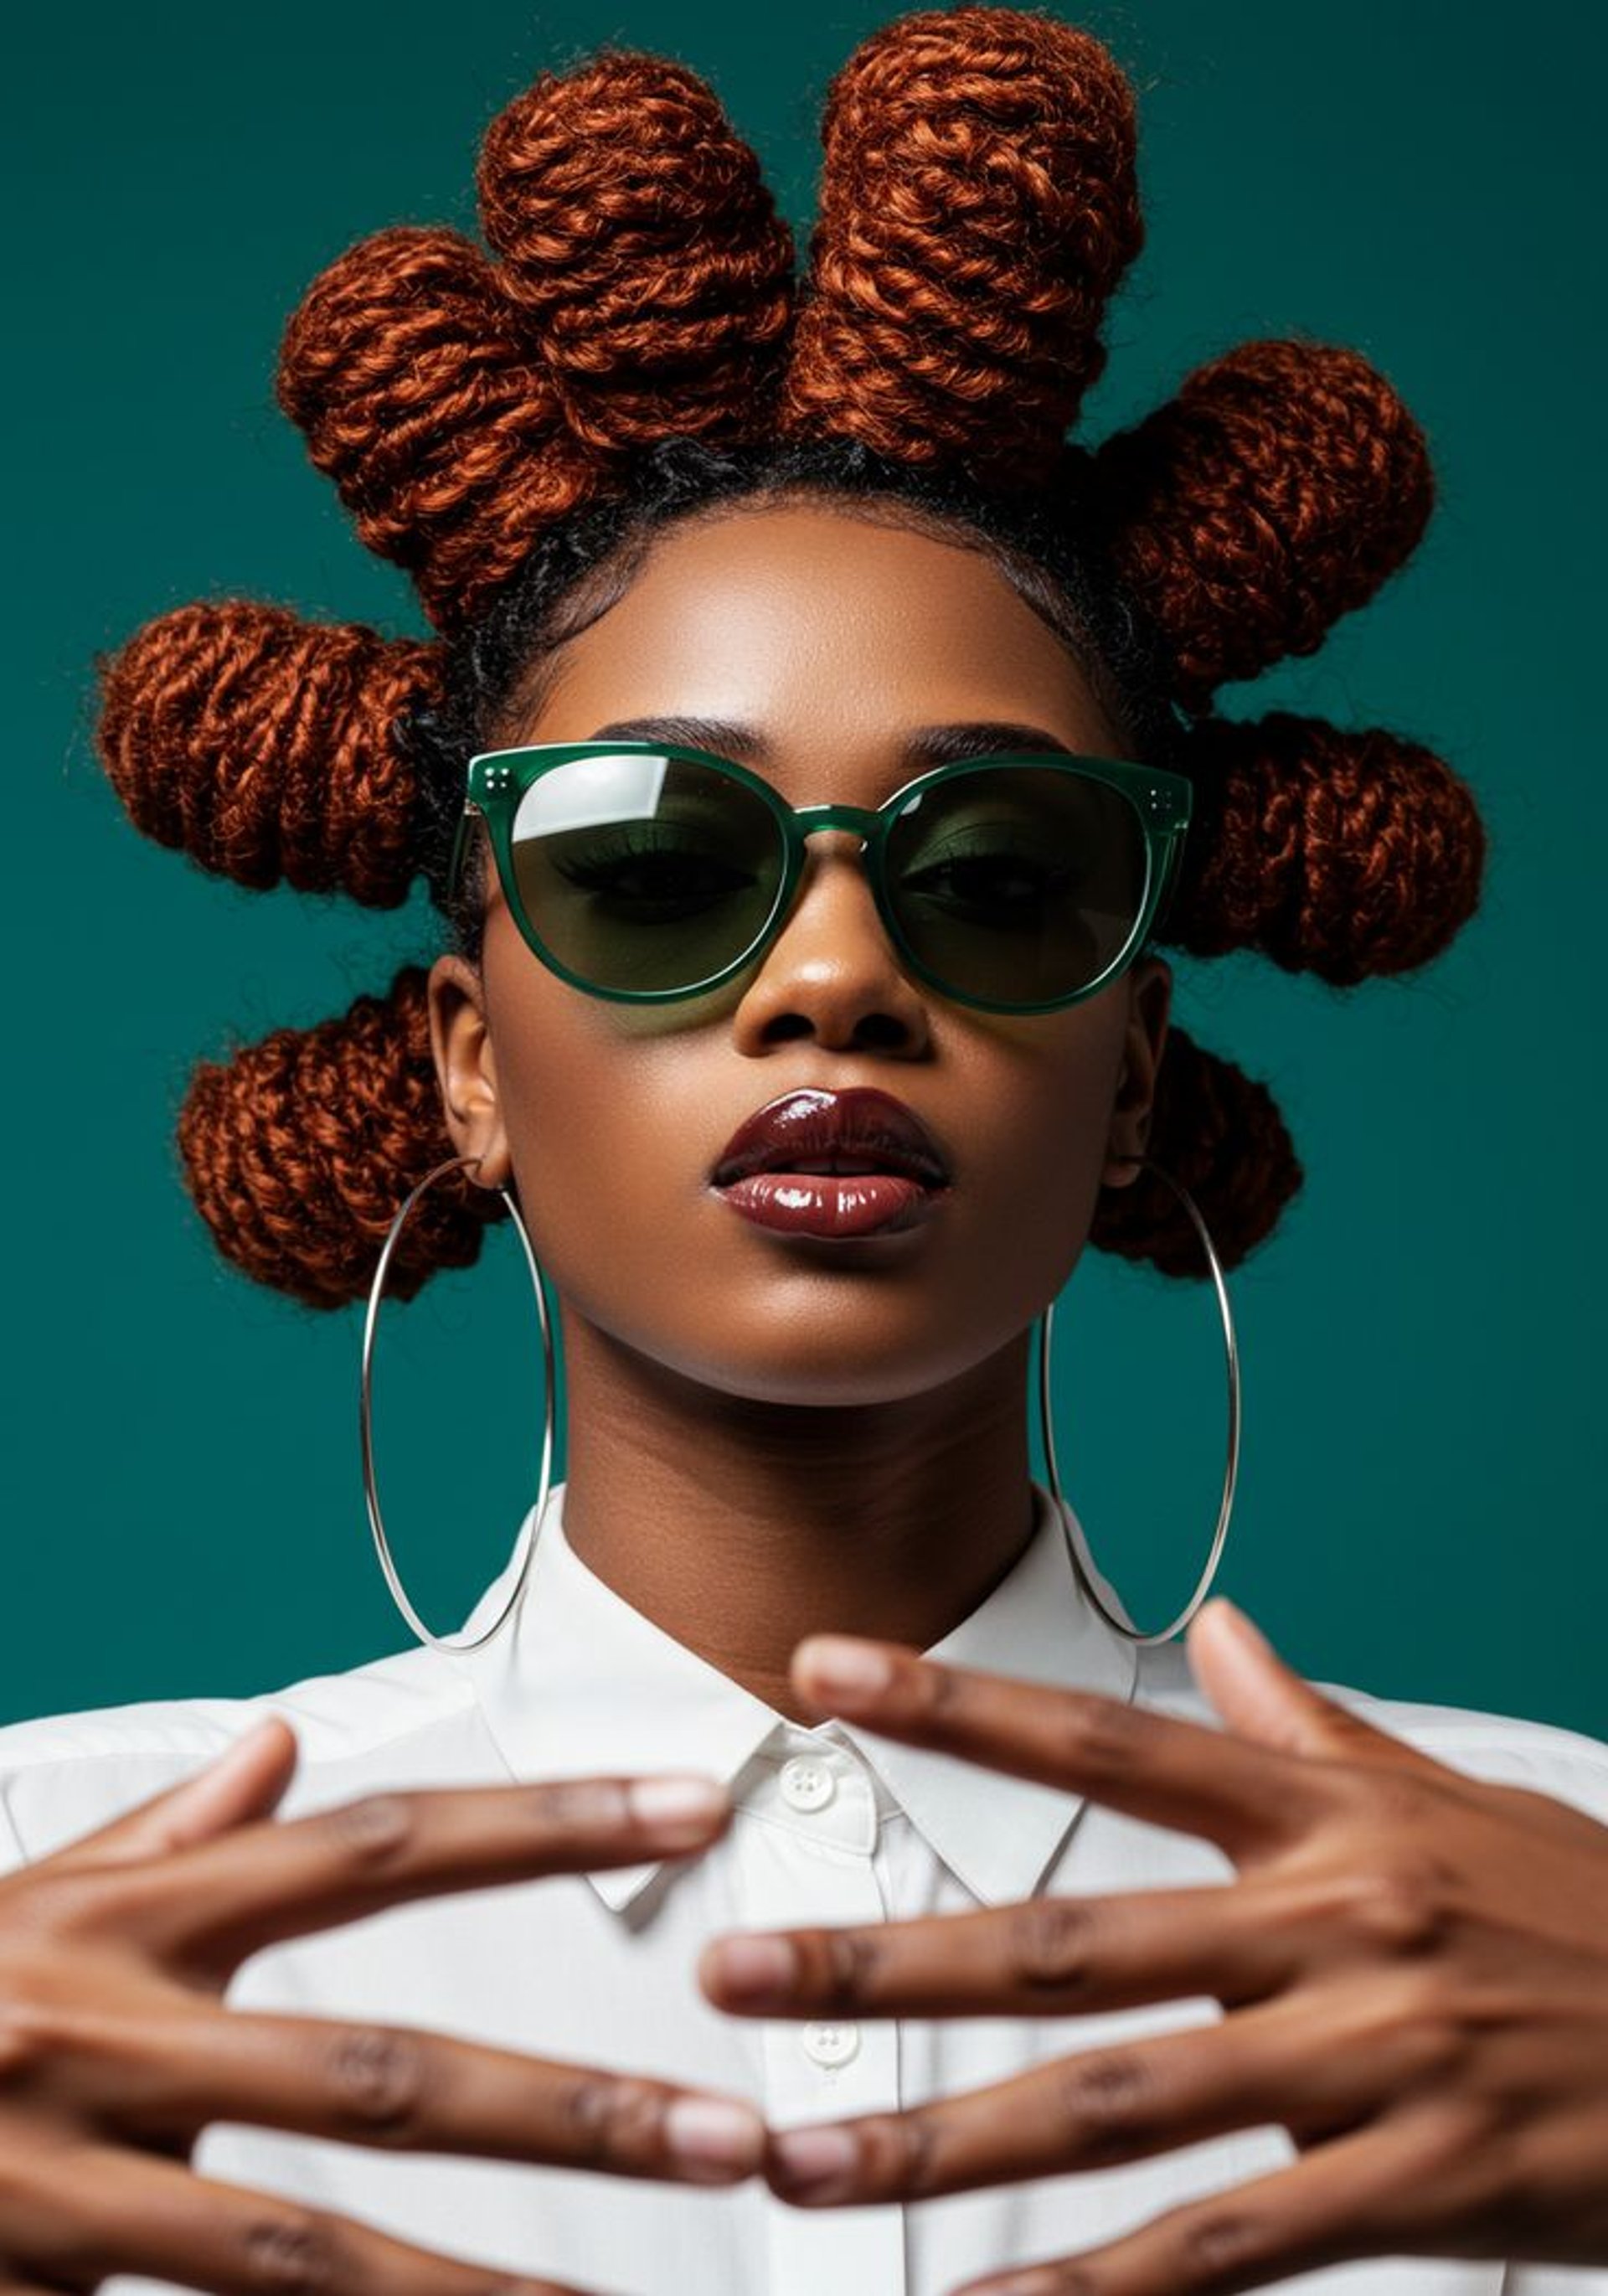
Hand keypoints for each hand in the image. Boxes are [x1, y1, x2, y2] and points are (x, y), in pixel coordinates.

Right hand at [0, 1719, 763, 2294]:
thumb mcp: (30, 1889)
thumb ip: (165, 1829)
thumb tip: (282, 1750)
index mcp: (138, 1917)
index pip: (385, 1849)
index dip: (547, 1824)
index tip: (688, 1805)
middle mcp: (116, 2037)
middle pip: (382, 2075)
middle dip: (571, 2111)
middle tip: (727, 2132)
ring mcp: (72, 2177)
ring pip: (309, 2251)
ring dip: (483, 2292)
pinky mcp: (42, 2281)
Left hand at [699, 1603, 1607, 2293]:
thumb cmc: (1582, 1914)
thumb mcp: (1448, 1796)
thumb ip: (1309, 1722)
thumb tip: (1218, 1634)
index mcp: (1324, 1810)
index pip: (1105, 1738)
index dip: (954, 1701)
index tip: (820, 1671)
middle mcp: (1330, 1919)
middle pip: (1070, 1936)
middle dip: (891, 1959)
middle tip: (737, 1970)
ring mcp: (1370, 2054)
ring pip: (1115, 2101)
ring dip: (945, 2139)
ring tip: (809, 2161)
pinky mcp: (1413, 2184)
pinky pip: (1225, 2245)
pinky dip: (1098, 2289)